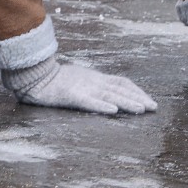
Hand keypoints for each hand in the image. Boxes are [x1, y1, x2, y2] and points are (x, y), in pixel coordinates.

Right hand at [1, 55, 157, 113]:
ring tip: (141, 110)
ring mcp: (82, 88)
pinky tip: (113, 111)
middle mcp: (93, 82)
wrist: (34, 76)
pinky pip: (88, 101)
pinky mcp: (71, 96)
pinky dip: (102, 106)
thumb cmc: (54, 80)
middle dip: (138, 98)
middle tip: (154, 108)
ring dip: (126, 103)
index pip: (121, 83)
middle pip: (120, 90)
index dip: (137, 91)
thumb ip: (92, 85)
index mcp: (95, 78)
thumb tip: (108, 95)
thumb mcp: (78, 80)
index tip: (149, 101)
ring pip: (109, 96)